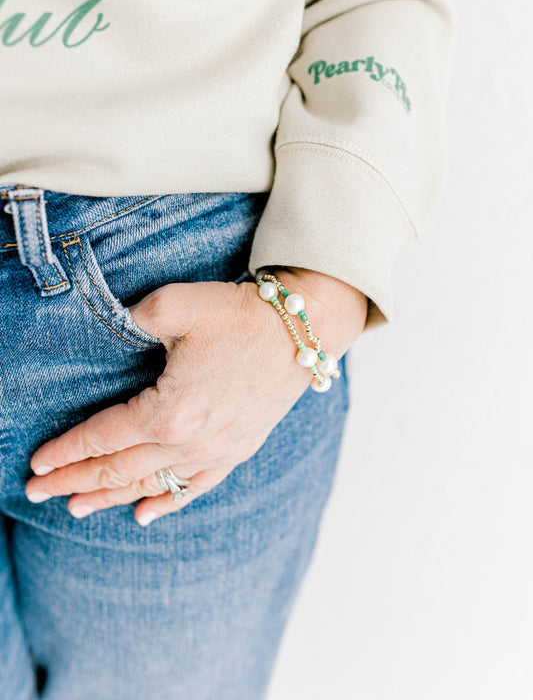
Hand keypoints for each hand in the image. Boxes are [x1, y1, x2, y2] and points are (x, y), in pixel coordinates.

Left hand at [25, 268, 367, 525]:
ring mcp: (214, 453)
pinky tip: (143, 515)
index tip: (36, 463)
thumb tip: (113, 327)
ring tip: (75, 509)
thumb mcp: (176, 304)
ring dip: (108, 499)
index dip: (65, 451)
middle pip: (117, 470)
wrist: (302, 330)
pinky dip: (166, 504)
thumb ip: (132, 319)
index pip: (101, 438)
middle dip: (73, 483)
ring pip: (149, 485)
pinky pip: (194, 489)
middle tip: (37, 494)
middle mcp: (188, 442)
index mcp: (168, 411)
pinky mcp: (237, 451)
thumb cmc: (239, 316)